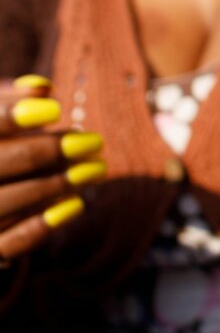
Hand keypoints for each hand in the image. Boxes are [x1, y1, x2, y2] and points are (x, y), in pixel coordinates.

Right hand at [0, 77, 106, 265]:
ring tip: (97, 169)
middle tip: (93, 141)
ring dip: (57, 185)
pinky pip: (10, 243)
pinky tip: (77, 204)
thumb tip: (43, 89)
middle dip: (49, 151)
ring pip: (8, 201)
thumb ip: (9, 101)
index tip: (54, 109)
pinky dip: (44, 225)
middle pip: (0, 163)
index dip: (10, 115)